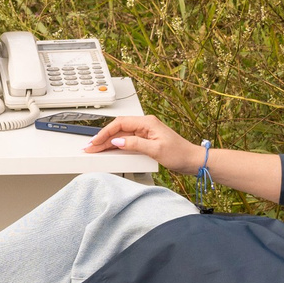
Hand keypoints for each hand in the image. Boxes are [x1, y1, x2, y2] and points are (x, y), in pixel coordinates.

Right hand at [84, 113, 198, 172]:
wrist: (192, 160)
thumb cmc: (180, 153)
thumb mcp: (155, 149)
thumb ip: (135, 144)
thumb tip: (118, 141)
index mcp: (147, 122)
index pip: (120, 124)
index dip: (105, 133)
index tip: (96, 142)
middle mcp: (145, 125)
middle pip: (118, 129)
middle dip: (103, 138)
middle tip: (90, 147)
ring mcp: (145, 133)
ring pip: (121, 135)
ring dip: (108, 142)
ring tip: (95, 149)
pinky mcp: (146, 141)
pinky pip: (127, 141)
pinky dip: (117, 146)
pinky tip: (109, 150)